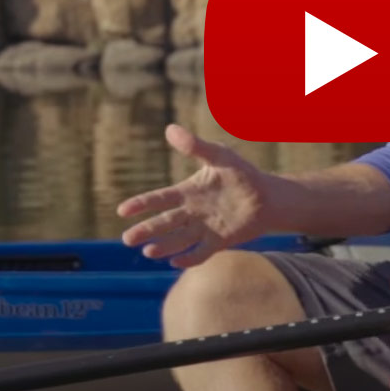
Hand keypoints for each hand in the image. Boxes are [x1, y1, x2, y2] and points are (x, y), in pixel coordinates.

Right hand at [117, 124, 274, 267]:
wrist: (267, 196)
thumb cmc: (241, 173)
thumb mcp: (219, 155)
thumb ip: (195, 146)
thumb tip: (170, 129)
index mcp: (187, 192)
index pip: (159, 199)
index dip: (141, 205)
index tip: (122, 211)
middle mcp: (191, 212)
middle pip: (163, 223)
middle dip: (146, 230)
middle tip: (127, 239)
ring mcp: (204, 228)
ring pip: (178, 239)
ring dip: (164, 246)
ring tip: (149, 252)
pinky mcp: (219, 241)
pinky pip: (201, 252)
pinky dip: (189, 258)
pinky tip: (176, 262)